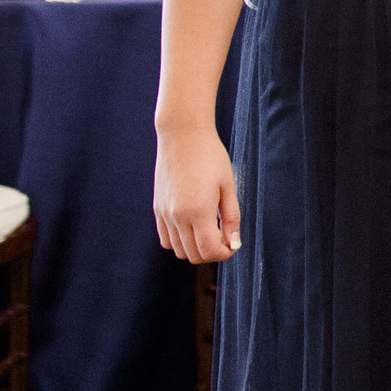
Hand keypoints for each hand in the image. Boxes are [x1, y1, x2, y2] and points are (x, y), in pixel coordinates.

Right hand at [152, 122, 238, 263]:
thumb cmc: (210, 156)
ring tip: (209, 230)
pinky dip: (179, 241)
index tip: (233, 243)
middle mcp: (177, 216)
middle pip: (193, 255)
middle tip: (224, 237)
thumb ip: (231, 218)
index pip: (209, 251)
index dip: (225, 253)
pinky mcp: (157, 208)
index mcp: (198, 211)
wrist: (182, 135)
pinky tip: (193, 226)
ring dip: (195, 248)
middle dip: (212, 253)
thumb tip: (234, 243)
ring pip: (178, 250)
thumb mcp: (228, 186)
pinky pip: (166, 239)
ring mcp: (164, 213)